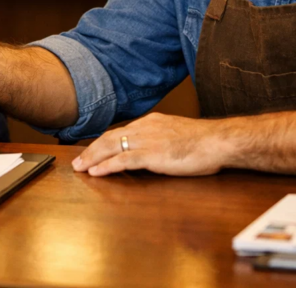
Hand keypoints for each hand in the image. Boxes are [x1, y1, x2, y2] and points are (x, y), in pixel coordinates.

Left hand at [71, 113, 228, 176]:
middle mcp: (145, 128)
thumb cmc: (204, 142)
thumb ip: (163, 139)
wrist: (218, 141)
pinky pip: (123, 160)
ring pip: (112, 147)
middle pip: (110, 138)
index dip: (104, 142)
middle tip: (78, 161)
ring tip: (80, 168)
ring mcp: (148, 141)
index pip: (121, 132)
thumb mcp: (178, 135)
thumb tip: (156, 150)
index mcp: (152, 122)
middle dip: (92, 150)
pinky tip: (96, 172)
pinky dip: (107, 166)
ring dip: (93, 158)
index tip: (93, 150)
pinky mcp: (152, 155)